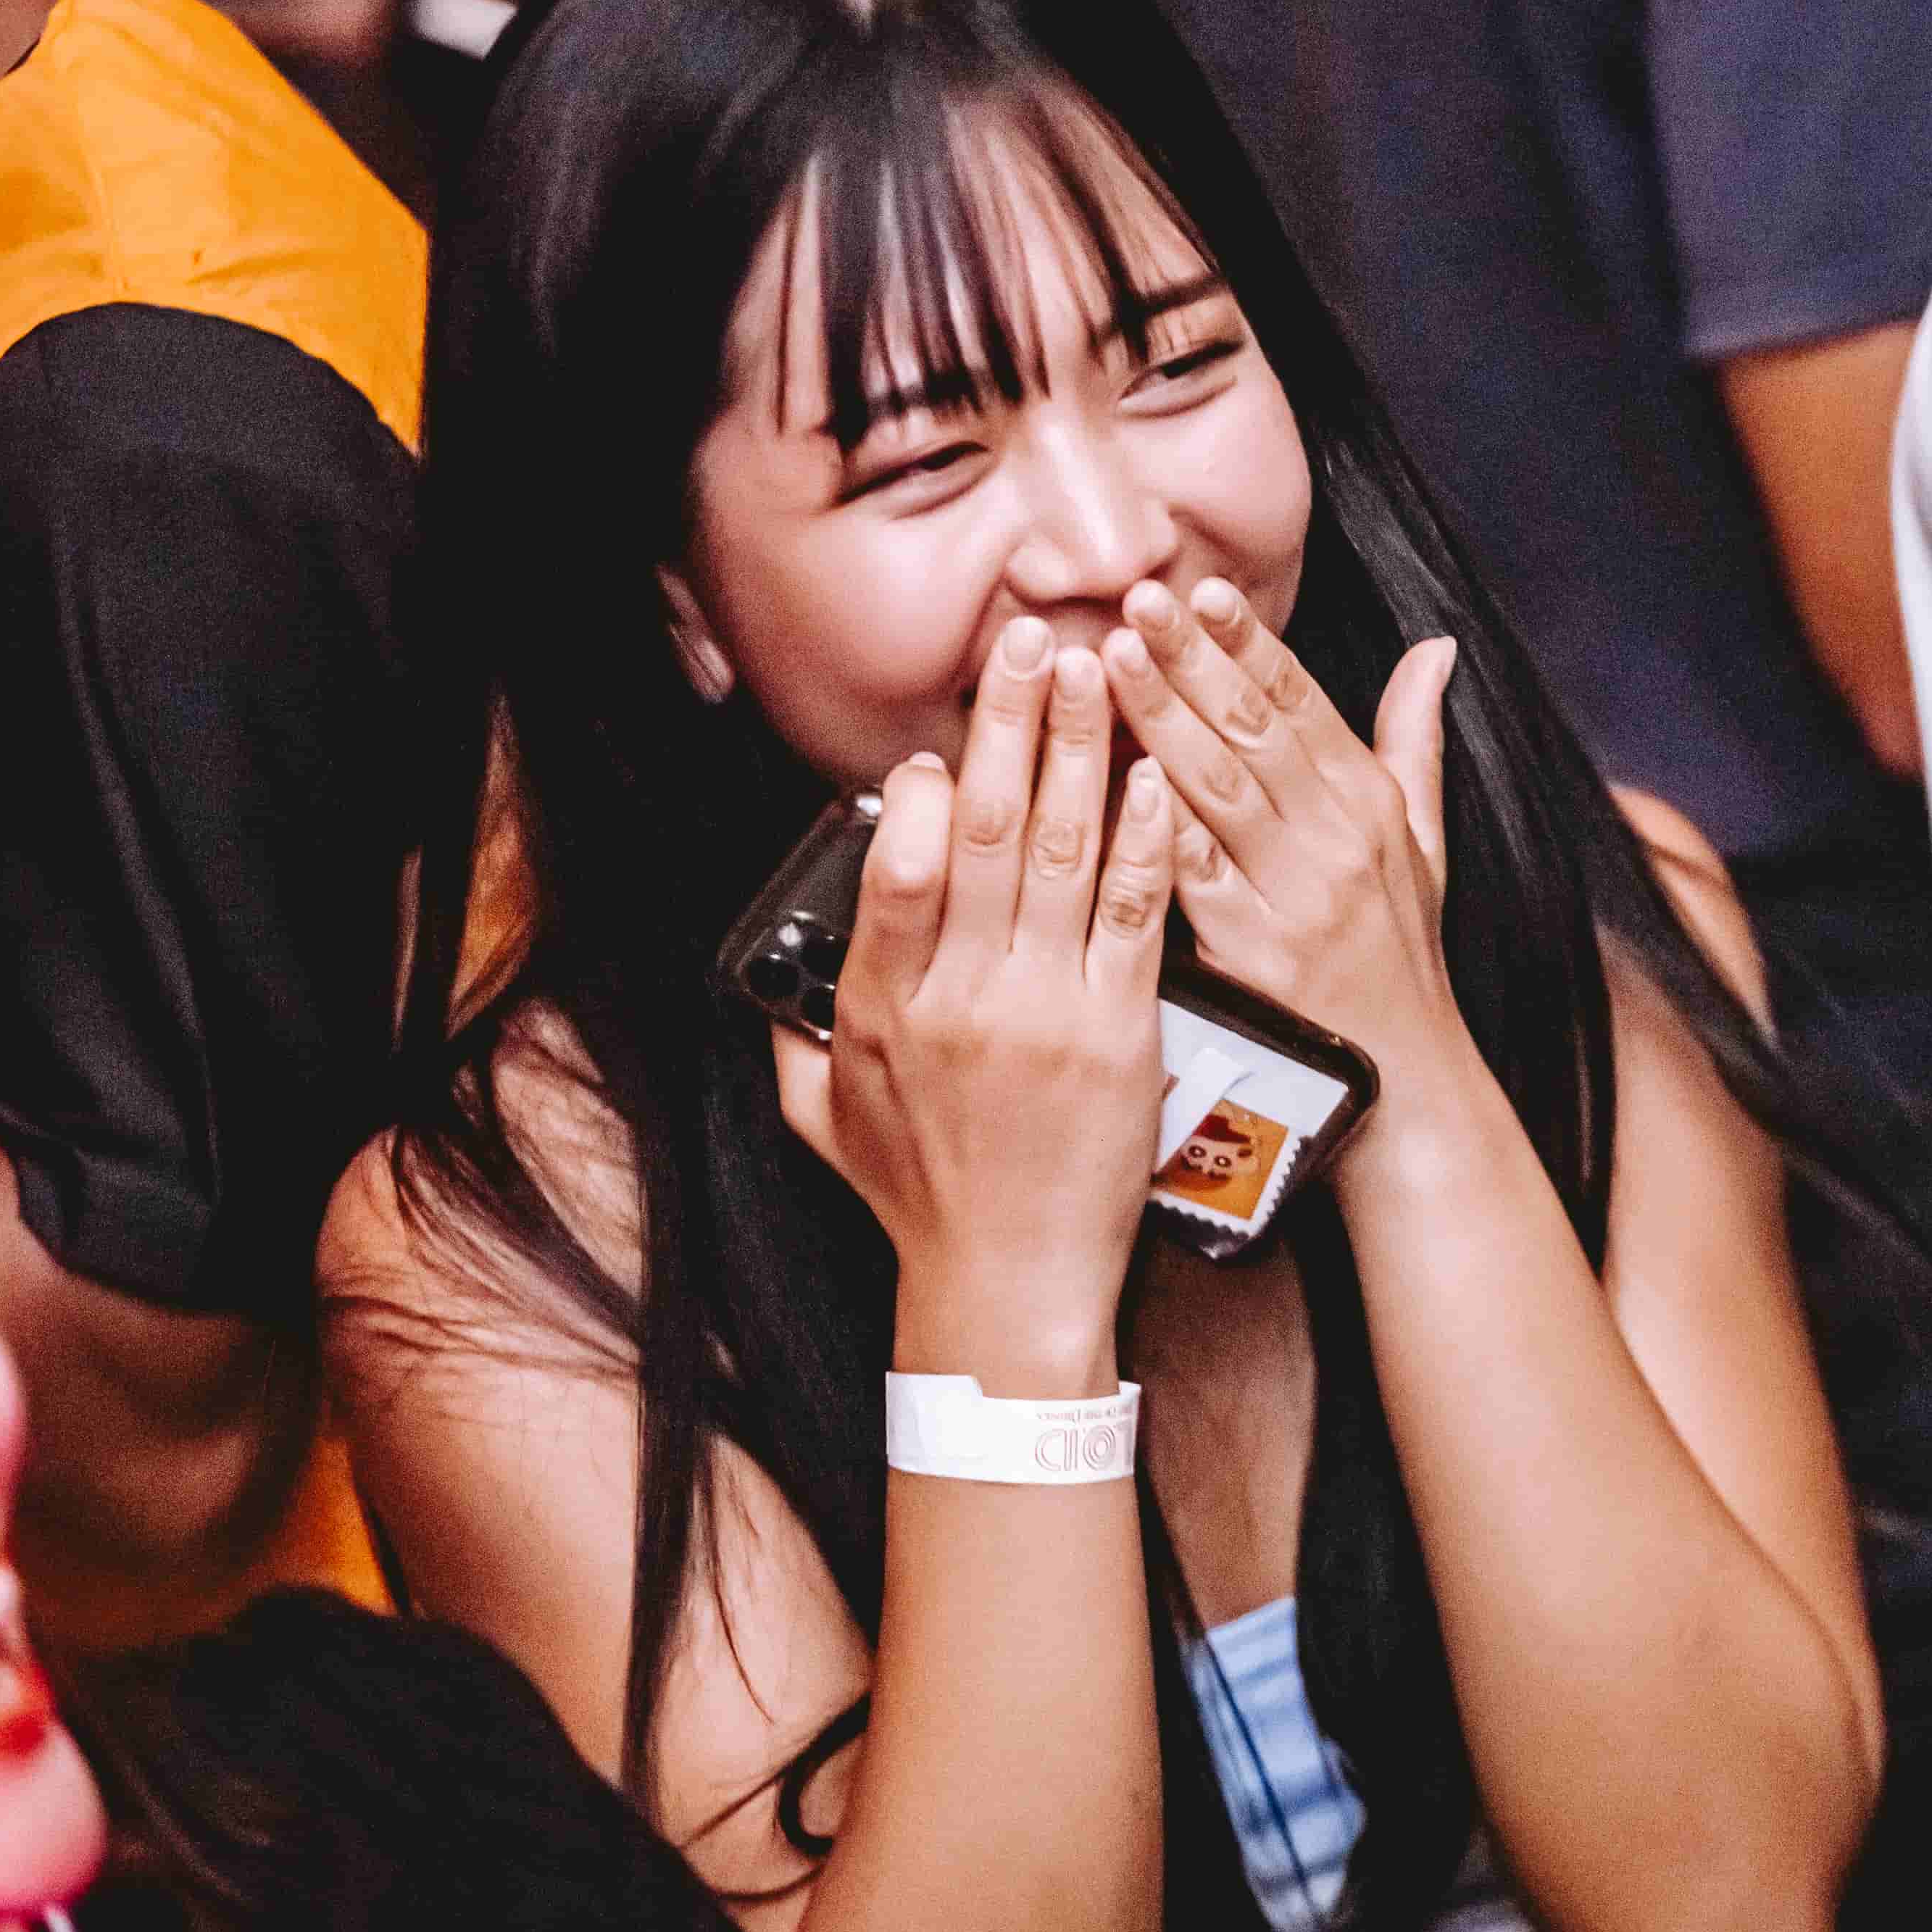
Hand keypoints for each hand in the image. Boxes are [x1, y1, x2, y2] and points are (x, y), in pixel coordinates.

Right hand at [773, 621, 1174, 1392]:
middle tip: (1029, 640)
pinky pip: (1133, 915)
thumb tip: (772, 983)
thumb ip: (795, 1042)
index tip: (944, 740)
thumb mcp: (824, 1124)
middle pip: (989, 835)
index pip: (900, 875)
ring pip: (1065, 854)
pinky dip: (1146, 841)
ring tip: (1099, 671)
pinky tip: (1159, 777)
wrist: (1010, 1291)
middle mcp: (963, 1000)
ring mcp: (1046, 1013)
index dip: (925, 797)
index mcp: (885, 1010)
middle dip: (1011, 725)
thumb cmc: (921, 1207)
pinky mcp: (1121, 1034)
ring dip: (1084, 751)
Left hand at [1101, 580, 1462, 1091]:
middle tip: (1137, 599)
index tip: (1202, 588)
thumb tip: (1437, 647)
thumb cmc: (1400, 947)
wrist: (1407, 1073)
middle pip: (1253, 731)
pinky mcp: (1251, 952)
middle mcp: (1334, 837)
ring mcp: (1292, 894)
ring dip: (1160, 719)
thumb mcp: (1426, 839)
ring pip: (1217, 790)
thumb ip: (1414, 739)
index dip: (1250, 642)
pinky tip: (1111, 778)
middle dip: (1193, 659)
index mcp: (1368, 801)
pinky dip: (1155, 824)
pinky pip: (1192, 875)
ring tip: (1107, 661)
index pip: (1302, 701)